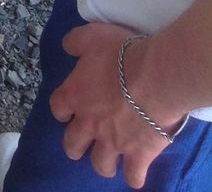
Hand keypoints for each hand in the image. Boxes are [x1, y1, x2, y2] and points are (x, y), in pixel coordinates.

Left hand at [49, 24, 185, 186]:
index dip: (63, 110)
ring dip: (103, 163)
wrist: (155, 76)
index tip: (69, 111)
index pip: (58, 108)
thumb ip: (74, 42)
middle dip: (76, 146)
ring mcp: (113, 142)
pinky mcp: (138, 155)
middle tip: (83, 143)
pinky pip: (133, 177)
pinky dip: (134, 177)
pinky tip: (136, 172)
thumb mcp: (91, 36)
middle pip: (72, 144)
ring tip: (110, 160)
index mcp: (75, 95)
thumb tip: (66, 47)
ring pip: (101, 164)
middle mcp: (89, 123)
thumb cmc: (121, 53)